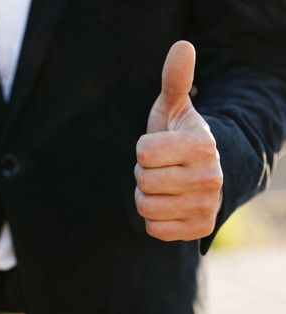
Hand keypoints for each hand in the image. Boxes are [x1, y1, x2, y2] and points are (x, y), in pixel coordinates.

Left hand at [134, 41, 222, 240]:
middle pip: (143, 180)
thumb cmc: (179, 137)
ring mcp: (206, 206)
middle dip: (144, 173)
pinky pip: (153, 229)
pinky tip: (169, 205)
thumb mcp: (174, 108)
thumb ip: (174, 80)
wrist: (202, 172)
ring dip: (147, 195)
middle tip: (162, 168)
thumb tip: (182, 45)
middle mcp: (209, 177)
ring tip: (164, 185)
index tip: (160, 147)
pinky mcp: (199, 229)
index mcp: (201, 144)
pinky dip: (154, 219)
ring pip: (145, 207)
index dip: (143, 149)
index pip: (143, 152)